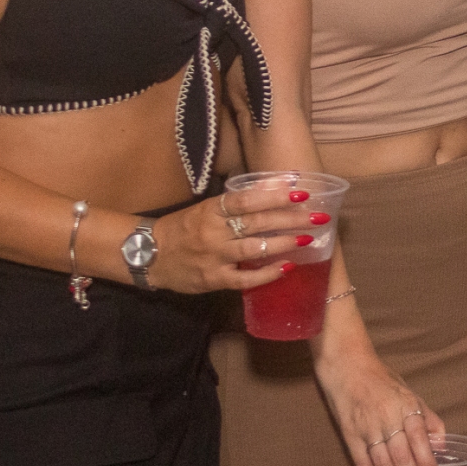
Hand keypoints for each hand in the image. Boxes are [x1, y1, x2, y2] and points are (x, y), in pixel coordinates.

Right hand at [146, 188, 325, 294]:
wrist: (148, 256)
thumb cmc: (184, 227)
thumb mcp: (207, 208)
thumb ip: (238, 201)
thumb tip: (277, 185)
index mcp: (211, 210)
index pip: (246, 199)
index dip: (274, 195)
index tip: (300, 191)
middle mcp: (213, 232)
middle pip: (256, 223)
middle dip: (290, 219)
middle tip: (318, 216)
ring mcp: (214, 257)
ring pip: (253, 250)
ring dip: (283, 244)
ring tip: (308, 239)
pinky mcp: (214, 280)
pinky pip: (244, 279)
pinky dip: (266, 274)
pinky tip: (287, 268)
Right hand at [313, 340, 444, 465]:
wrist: (347, 365)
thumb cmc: (382, 379)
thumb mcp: (410, 392)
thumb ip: (427, 418)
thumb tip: (441, 444)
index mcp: (406, 405)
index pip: (419, 438)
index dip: (426, 461)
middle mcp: (387, 417)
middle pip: (401, 456)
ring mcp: (367, 427)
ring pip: (383, 464)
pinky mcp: (350, 434)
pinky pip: (362, 463)